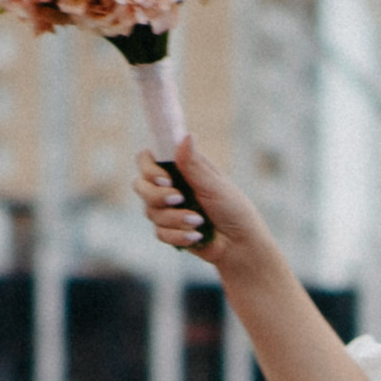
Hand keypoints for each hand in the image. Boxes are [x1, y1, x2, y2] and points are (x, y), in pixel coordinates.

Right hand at [132, 136, 267, 267]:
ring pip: (150, 212)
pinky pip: (159, 233)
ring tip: (199, 223)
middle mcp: (169, 186)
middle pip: (140, 185)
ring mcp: (167, 209)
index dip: (149, 169)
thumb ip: (194, 165)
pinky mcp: (169, 230)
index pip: (147, 159)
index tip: (166, 179)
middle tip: (178, 200)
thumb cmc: (233, 209)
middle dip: (157, 196)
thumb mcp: (214, 185)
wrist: (240, 244)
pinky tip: (196, 236)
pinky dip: (178, 235)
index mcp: (180, 168)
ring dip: (175, 219)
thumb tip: (187, 135)